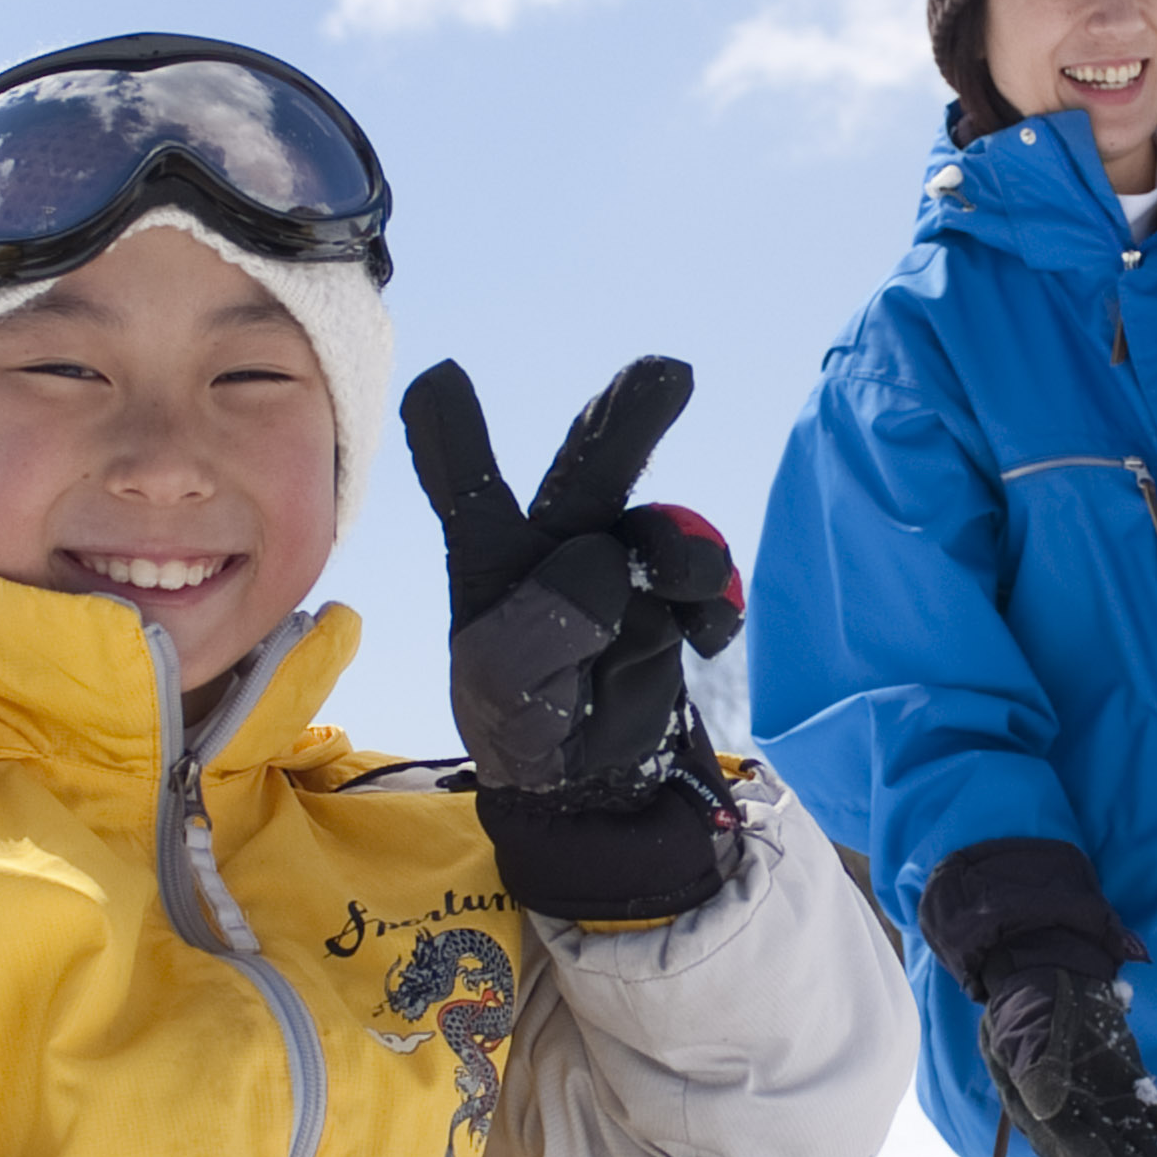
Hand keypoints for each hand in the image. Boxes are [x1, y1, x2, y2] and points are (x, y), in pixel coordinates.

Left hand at [403, 356, 745, 922]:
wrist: (592, 784)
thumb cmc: (523, 728)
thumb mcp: (505, 687)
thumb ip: (544, 621)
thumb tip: (606, 557)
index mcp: (492, 562)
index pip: (471, 491)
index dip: (455, 436)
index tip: (440, 376)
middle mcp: (557, 548)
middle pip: (589, 467)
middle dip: (626, 417)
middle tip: (670, 372)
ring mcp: (622, 571)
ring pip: (659, 528)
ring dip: (680, 553)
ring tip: (682, 591)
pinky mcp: (672, 601)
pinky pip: (710, 580)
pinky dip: (715, 605)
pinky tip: (703, 639)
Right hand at [977, 965, 1156, 1156]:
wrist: (1055, 972)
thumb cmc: (1031, 1002)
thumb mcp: (1025, 1029)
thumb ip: (1035, 1067)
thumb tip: (1046, 1105)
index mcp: (1035, 1109)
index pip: (1060, 1141)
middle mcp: (1071, 1119)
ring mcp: (1104, 1110)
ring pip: (1133, 1149)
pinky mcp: (1130, 1097)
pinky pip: (1153, 1131)